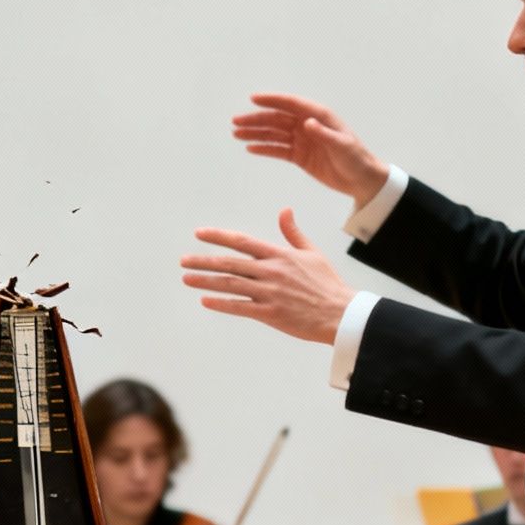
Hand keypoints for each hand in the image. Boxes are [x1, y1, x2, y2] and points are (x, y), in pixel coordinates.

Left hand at [182, 209, 356, 343]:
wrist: (340, 313)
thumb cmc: (327, 284)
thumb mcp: (311, 253)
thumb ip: (293, 233)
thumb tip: (284, 211)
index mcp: (279, 255)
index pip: (242, 241)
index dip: (218, 236)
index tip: (199, 234)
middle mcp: (271, 271)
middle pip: (229, 263)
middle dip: (203, 261)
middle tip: (183, 261)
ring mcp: (269, 292)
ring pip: (230, 284)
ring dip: (205, 281)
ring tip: (186, 278)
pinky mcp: (270, 313)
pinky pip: (239, 307)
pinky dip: (221, 304)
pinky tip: (205, 300)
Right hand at [232, 94, 390, 205]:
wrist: (362, 180)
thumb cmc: (356, 159)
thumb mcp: (342, 146)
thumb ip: (324, 134)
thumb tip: (306, 123)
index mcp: (319, 116)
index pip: (291, 104)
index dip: (272, 100)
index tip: (254, 99)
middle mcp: (307, 125)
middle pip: (277, 119)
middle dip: (256, 119)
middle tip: (236, 122)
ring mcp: (302, 140)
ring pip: (274, 133)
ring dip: (255, 133)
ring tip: (237, 134)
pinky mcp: (299, 156)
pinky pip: (278, 150)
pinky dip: (264, 148)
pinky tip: (250, 148)